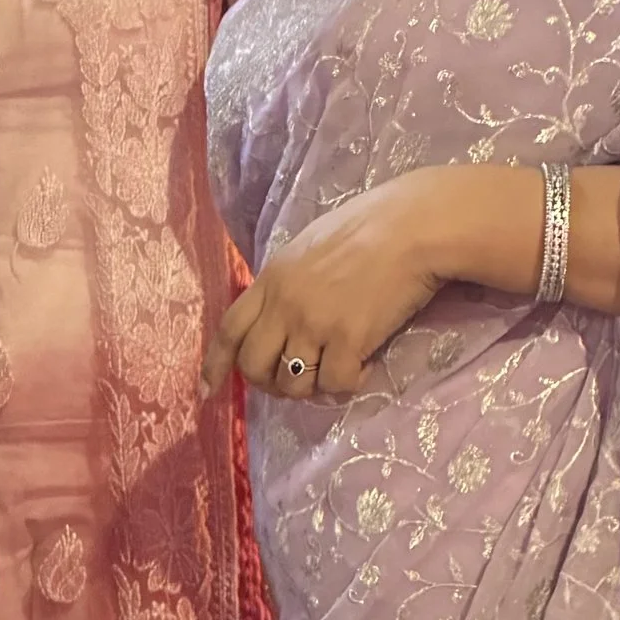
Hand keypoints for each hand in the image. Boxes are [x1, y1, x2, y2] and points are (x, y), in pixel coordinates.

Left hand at [204, 171, 457, 401]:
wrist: (412, 228)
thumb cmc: (367, 229)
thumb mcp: (307, 250)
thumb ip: (286, 284)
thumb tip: (278, 319)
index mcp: (271, 279)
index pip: (229, 329)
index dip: (215, 364)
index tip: (208, 391)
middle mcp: (284, 304)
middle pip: (254, 366)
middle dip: (270, 384)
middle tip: (297, 381)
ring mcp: (314, 324)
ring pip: (293, 384)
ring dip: (313, 386)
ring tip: (336, 368)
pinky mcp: (348, 340)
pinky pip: (336, 384)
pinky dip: (351, 382)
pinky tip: (365, 363)